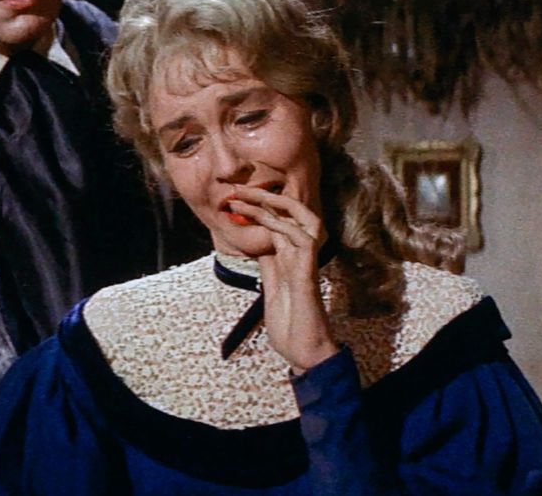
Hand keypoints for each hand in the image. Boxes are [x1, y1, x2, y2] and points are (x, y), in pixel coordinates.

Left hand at [229, 186, 340, 373]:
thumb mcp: (271, 287)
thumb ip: (268, 264)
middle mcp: (301, 255)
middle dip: (266, 196)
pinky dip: (284, 229)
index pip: (279, 220)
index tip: (233, 198)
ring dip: (271, 206)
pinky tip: (264, 224)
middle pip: (292, 212)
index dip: (258, 206)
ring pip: (300, 220)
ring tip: (244, 199)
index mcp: (290, 256)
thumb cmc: (290, 324)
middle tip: (237, 189)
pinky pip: (303, 243)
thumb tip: (258, 243)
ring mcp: (306, 263)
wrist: (304, 352)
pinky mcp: (308, 275)